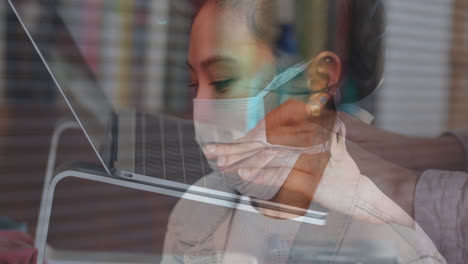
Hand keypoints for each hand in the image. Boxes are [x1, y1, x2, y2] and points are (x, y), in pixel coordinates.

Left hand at [203, 100, 413, 225]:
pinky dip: (265, 173)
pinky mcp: (311, 170)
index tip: (219, 151)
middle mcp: (300, 142)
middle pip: (260, 144)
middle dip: (233, 149)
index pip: (262, 139)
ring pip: (269, 155)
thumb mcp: (313, 157)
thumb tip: (272, 150)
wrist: (358, 191)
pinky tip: (248, 176)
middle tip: (210, 153)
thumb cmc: (335, 175)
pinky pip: (284, 171)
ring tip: (223, 164)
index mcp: (298, 138)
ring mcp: (306, 155)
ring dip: (245, 159)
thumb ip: (291, 152)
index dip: (239, 145)